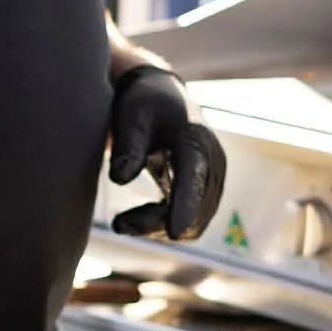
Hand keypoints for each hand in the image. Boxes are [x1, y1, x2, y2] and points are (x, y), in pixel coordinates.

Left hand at [107, 65, 225, 240]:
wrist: (162, 98)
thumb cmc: (144, 104)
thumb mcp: (132, 116)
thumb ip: (128, 145)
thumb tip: (121, 180)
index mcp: (196, 140)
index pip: (194, 177)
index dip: (185, 206)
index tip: (173, 232)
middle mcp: (213, 163)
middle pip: (195, 208)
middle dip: (158, 223)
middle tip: (118, 224)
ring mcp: (213, 180)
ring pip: (195, 223)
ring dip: (159, 230)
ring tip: (121, 223)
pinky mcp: (205, 192)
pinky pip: (192, 223)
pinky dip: (164, 228)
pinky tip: (134, 220)